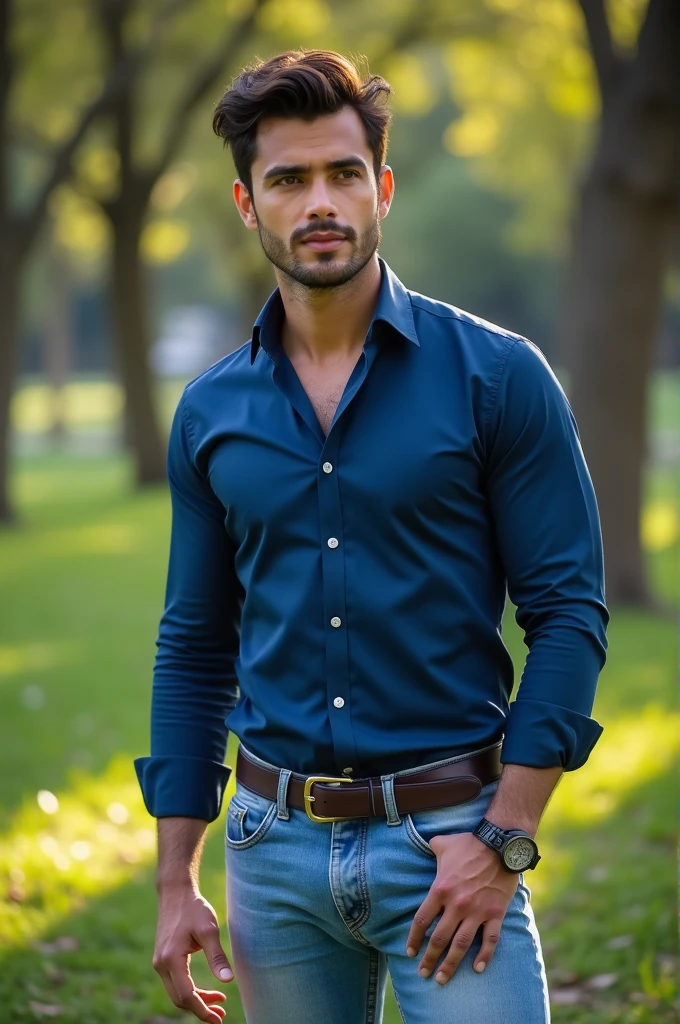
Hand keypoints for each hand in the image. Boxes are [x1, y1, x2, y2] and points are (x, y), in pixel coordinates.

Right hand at [153, 884, 233, 1021]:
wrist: (175, 892)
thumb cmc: (193, 908)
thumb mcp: (209, 930)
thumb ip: (217, 957)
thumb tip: (228, 981)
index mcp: (171, 959)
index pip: (187, 995)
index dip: (202, 1010)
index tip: (218, 1020)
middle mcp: (161, 964)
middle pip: (180, 999)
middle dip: (200, 1009)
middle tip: (221, 1014)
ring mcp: (160, 962)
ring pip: (177, 993)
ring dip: (196, 1001)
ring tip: (219, 1002)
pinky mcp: (163, 959)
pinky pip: (176, 983)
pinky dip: (191, 990)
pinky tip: (207, 989)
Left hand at [405, 832, 517, 984]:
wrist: (499, 844)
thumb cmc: (469, 843)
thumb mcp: (443, 843)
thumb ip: (431, 848)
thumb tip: (424, 845)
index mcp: (441, 889)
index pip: (422, 920)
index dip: (414, 938)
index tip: (410, 952)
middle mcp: (457, 904)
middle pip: (439, 939)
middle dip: (429, 959)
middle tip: (423, 974)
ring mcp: (477, 911)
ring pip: (461, 945)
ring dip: (450, 964)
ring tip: (441, 979)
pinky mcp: (495, 913)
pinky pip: (490, 940)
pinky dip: (484, 956)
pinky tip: (477, 969)